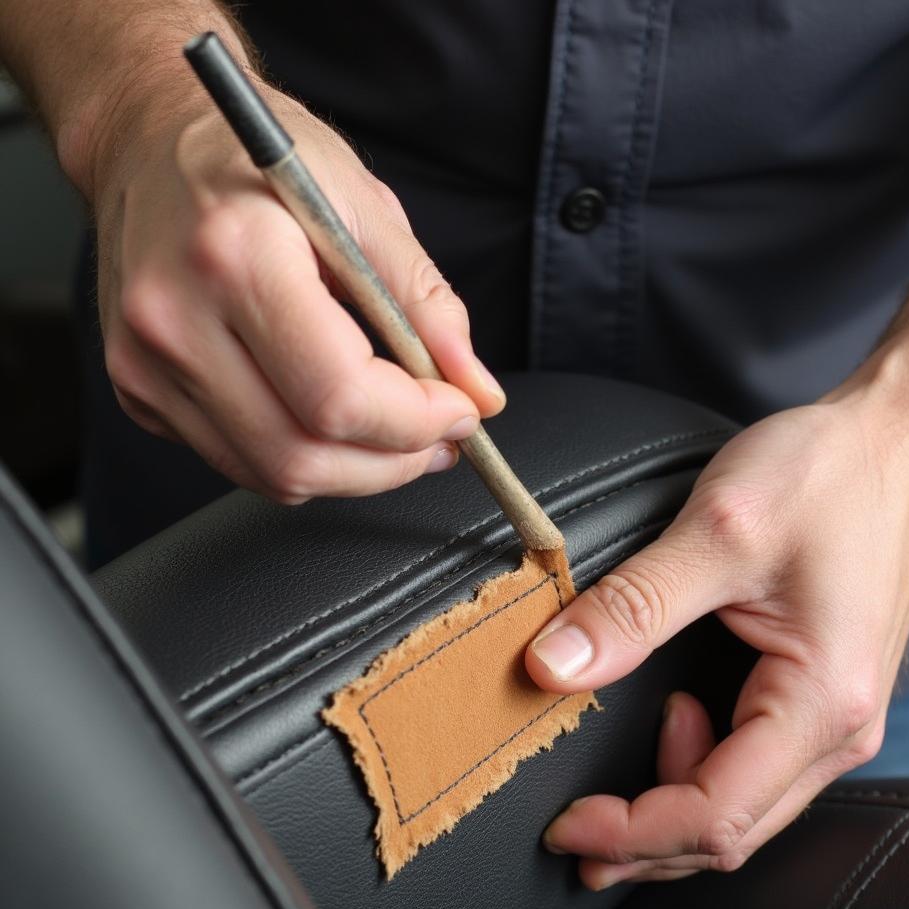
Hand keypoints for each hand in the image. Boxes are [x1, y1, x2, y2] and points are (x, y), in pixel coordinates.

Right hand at [91, 86, 503, 500]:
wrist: (147, 141)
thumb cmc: (254, 158)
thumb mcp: (362, 205)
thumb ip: (426, 303)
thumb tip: (475, 387)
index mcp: (235, 257)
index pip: (339, 396)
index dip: (416, 423)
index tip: (461, 411)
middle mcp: (175, 320)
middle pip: (302, 456)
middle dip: (394, 462)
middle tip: (439, 436)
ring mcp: (145, 364)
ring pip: (273, 475)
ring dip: (354, 470)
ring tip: (395, 431)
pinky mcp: (140, 391)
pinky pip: (241, 461)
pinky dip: (303, 456)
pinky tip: (327, 416)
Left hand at [526, 396, 908, 888]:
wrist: (896, 442)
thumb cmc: (829, 477)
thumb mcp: (717, 533)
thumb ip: (632, 607)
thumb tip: (552, 668)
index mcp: (822, 701)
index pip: (715, 814)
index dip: (629, 832)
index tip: (564, 825)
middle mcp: (840, 727)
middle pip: (732, 831)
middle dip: (643, 843)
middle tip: (569, 832)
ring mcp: (835, 715)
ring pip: (744, 807)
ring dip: (669, 813)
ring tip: (608, 789)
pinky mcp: (820, 692)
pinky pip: (756, 766)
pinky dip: (699, 772)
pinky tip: (668, 731)